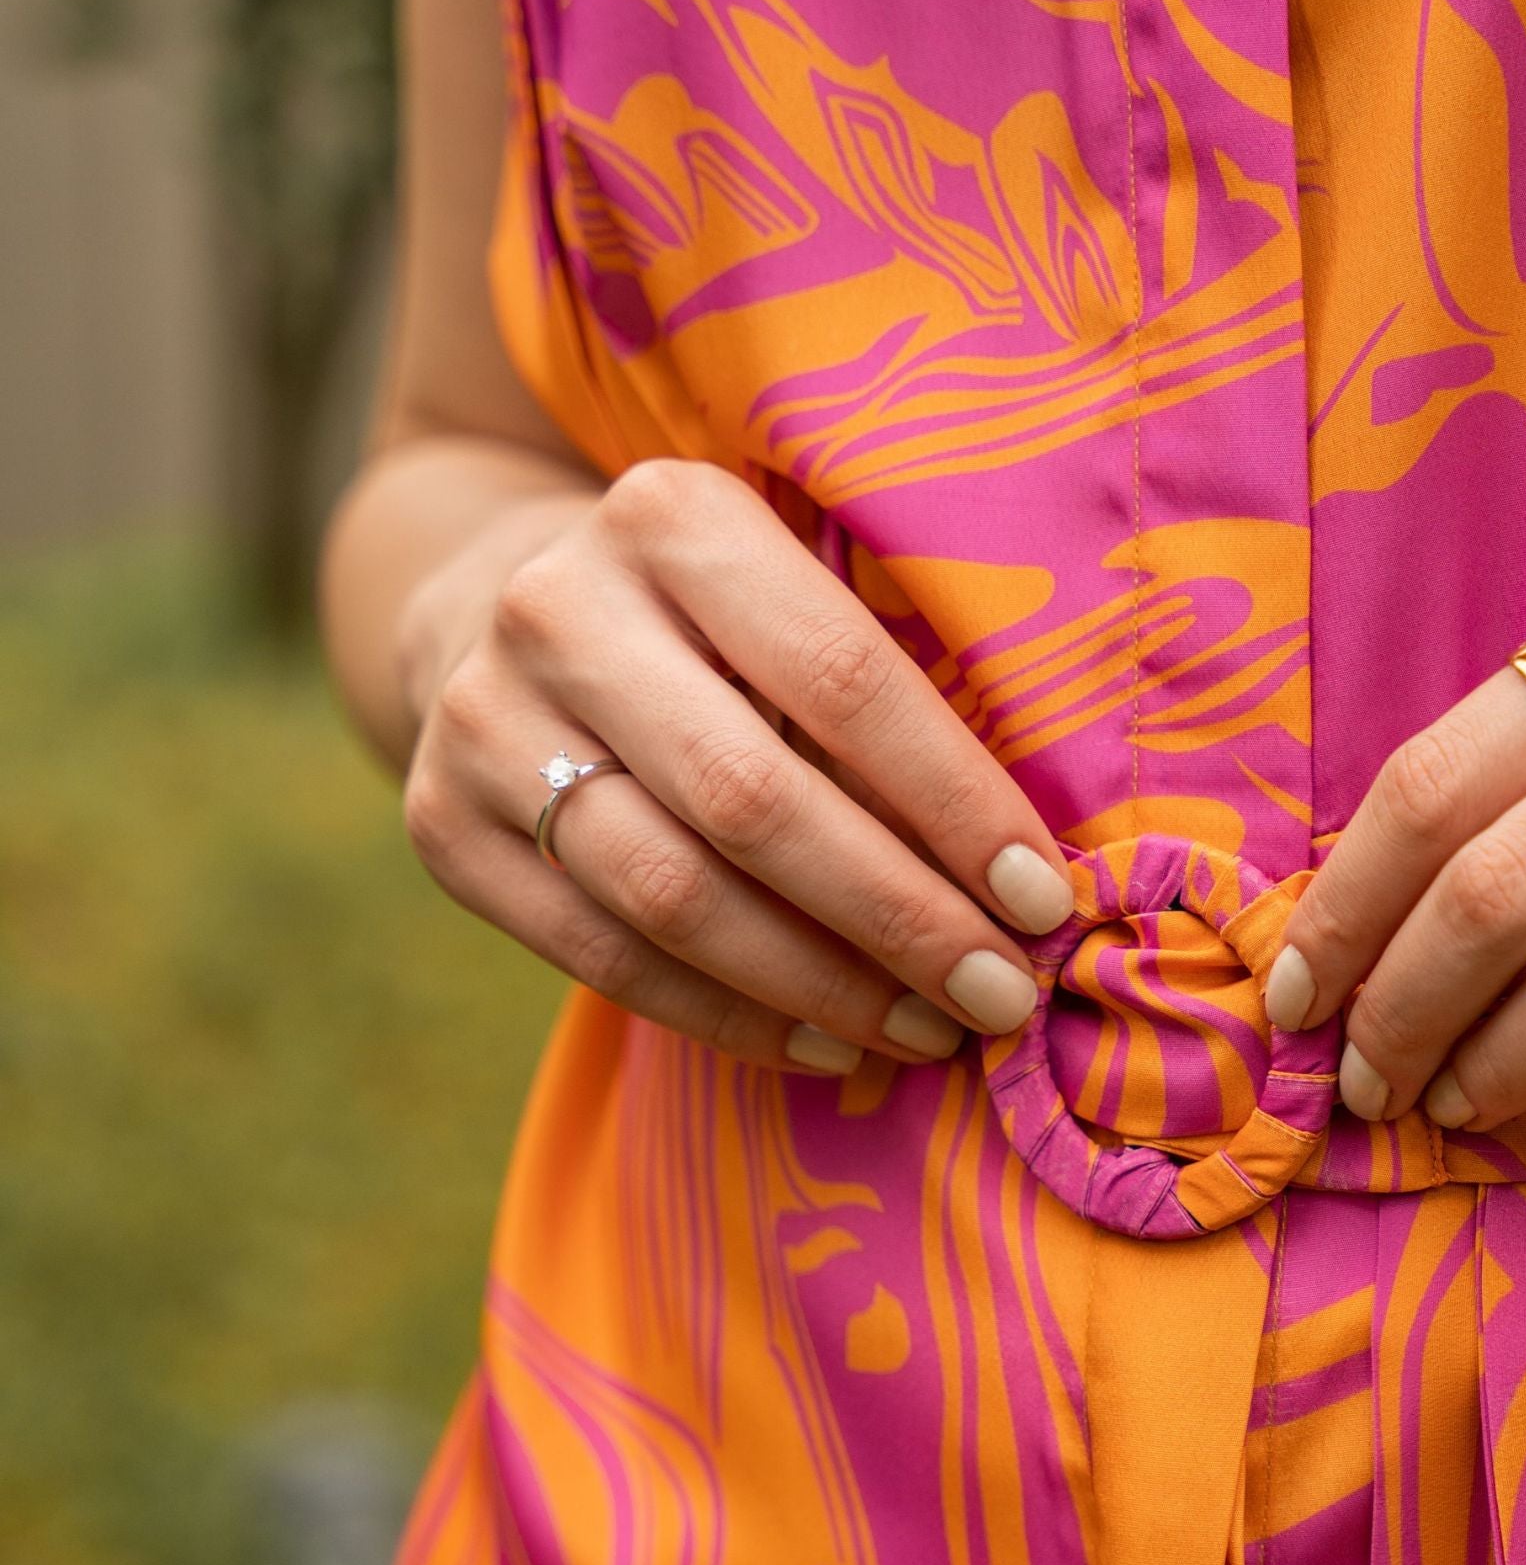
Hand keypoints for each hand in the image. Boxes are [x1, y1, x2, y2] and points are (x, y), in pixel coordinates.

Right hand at [399, 458, 1072, 1073]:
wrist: (495, 607)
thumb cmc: (718, 620)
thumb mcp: (792, 596)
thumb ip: (888, 698)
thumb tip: (1025, 879)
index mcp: (674, 518)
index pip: (844, 681)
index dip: (953, 805)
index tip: (1042, 901)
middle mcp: (560, 608)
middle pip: (754, 803)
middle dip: (899, 919)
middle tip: (1000, 995)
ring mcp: (483, 720)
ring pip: (675, 897)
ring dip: (823, 987)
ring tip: (929, 1032)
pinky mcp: (443, 826)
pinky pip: (606, 957)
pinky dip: (731, 1018)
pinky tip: (828, 1046)